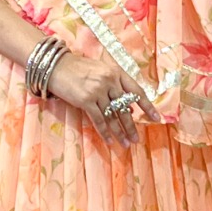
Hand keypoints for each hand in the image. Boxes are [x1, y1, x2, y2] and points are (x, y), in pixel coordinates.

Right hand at [45, 52, 160, 147]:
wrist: (56, 66)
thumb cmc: (78, 68)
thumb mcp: (100, 71)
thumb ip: (115, 86)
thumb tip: (128, 108)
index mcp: (116, 72)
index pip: (136, 91)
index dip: (148, 106)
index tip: (156, 118)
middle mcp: (110, 81)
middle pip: (125, 108)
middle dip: (131, 126)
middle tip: (136, 139)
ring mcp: (98, 90)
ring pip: (113, 116)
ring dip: (120, 132)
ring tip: (126, 144)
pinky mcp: (86, 100)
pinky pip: (99, 120)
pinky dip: (105, 132)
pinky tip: (110, 141)